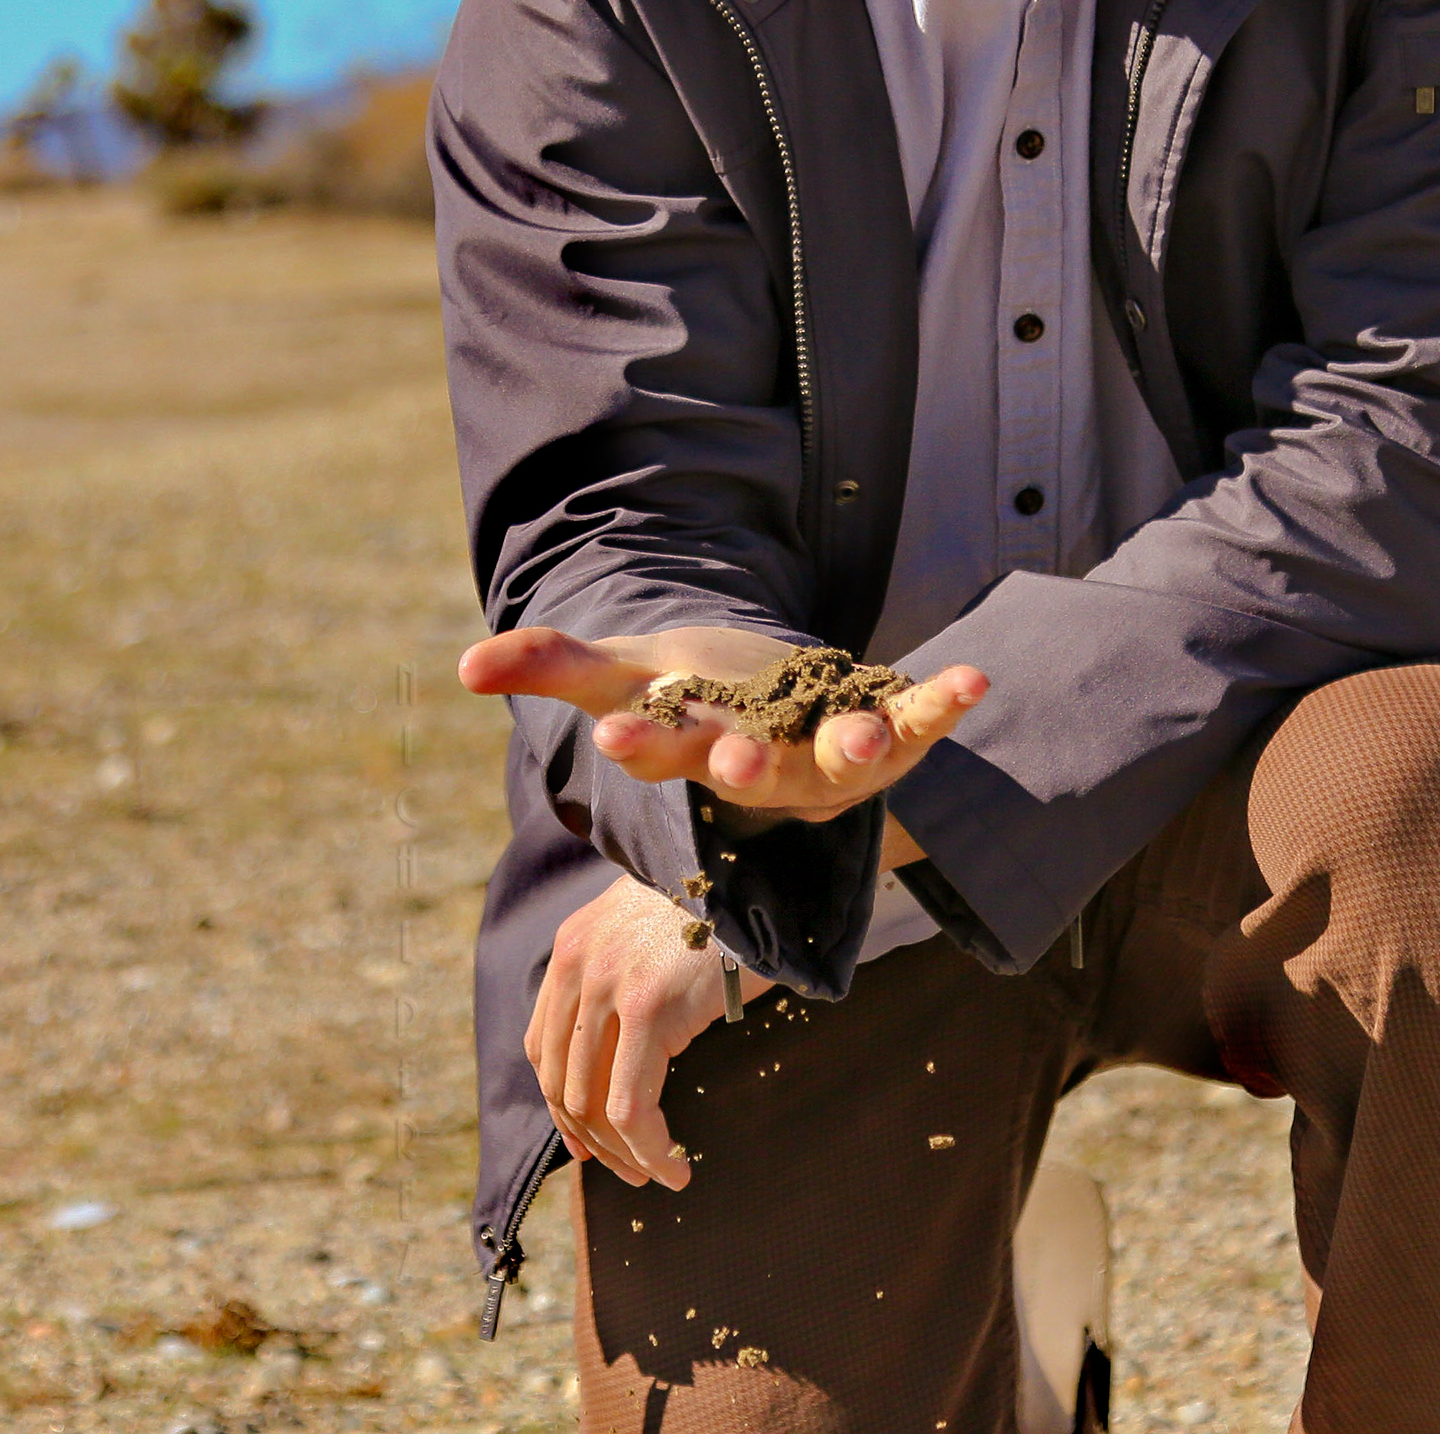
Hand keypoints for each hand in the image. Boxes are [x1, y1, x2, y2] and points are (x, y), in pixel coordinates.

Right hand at [457, 624, 986, 823]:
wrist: (781, 718)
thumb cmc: (691, 697)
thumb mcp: (622, 673)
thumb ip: (550, 664)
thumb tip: (464, 666)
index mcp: (692, 751)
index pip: (658, 756)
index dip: (640, 748)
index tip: (613, 737)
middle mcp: (761, 768)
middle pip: (746, 775)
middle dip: (738, 766)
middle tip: (729, 760)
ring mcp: (828, 757)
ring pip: (836, 764)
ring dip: (854, 749)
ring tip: (872, 735)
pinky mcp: (889, 732)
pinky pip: (919, 720)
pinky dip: (945, 702)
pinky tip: (975, 678)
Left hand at [527, 874, 729, 1187]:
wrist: (761, 870)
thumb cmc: (723, 908)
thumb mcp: (652, 932)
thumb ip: (623, 975)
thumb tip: (621, 1049)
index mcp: (572, 947)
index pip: (543, 1046)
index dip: (561, 1104)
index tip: (589, 1142)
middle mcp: (577, 965)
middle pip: (562, 1081)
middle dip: (593, 1140)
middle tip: (631, 1172)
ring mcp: (608, 984)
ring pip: (593, 1102)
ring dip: (624, 1155)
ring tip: (657, 1175)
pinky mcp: (647, 1007)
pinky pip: (631, 1105)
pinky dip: (649, 1150)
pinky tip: (674, 1168)